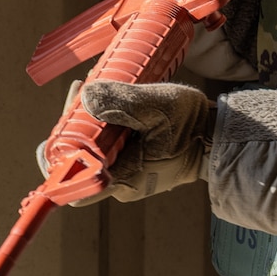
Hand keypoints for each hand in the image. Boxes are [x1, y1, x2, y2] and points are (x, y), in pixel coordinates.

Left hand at [36, 80, 214, 204]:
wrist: (219, 138)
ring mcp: (129, 177)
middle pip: (80, 162)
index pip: (73, 184)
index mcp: (124, 178)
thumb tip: (86, 96)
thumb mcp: (159, 106)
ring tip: (95, 90)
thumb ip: (122, 102)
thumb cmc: (193, 126)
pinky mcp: (135, 167)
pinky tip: (108, 104)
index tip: (61, 125)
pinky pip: (108, 150)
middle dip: (75, 126)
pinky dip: (103, 128)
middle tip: (81, 91)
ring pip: (94, 153)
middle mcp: (122, 185)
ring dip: (89, 123)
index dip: (57, 159)